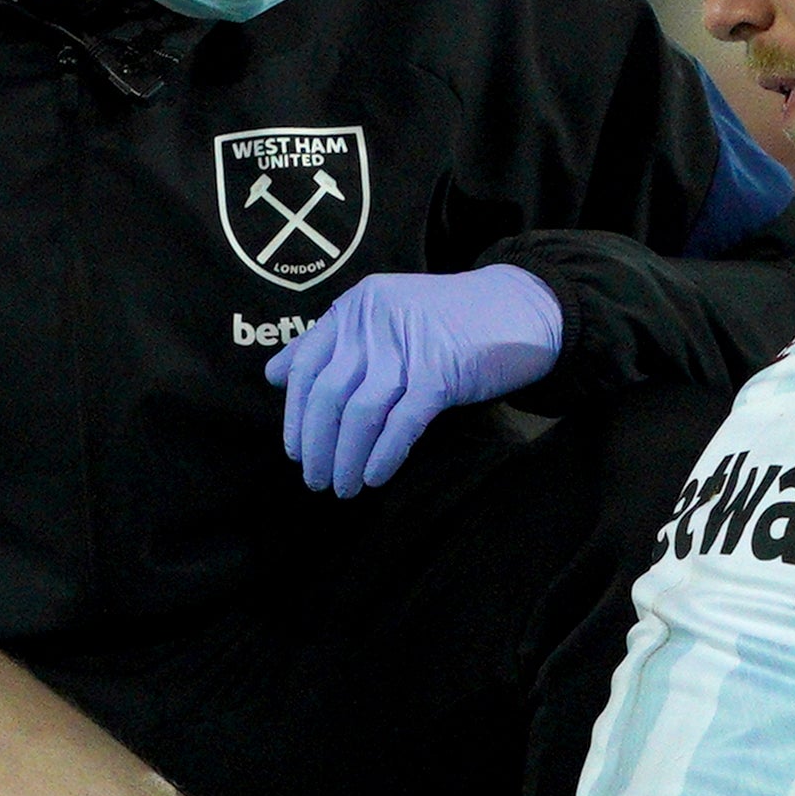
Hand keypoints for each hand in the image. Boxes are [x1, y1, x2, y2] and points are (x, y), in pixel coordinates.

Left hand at [264, 265, 564, 496]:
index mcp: (356, 307)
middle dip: (317, 445)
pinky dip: (383, 455)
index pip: (306, 365)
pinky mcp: (441, 371)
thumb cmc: (448, 322)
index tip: (295, 451)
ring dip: (346, 458)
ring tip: (344, 488)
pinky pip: (401, 423)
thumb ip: (330, 343)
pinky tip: (375, 477)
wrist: (521, 309)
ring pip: (360, 412)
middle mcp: (374, 320)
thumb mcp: (384, 320)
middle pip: (328, 394)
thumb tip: (273, 375)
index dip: (295, 414)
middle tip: (316, 480)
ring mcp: (408, 344)